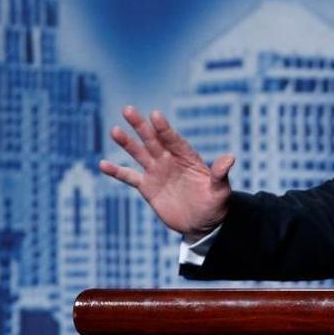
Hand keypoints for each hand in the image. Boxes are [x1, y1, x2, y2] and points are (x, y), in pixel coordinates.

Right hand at [99, 106, 234, 238]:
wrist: (202, 224)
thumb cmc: (215, 205)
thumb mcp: (220, 191)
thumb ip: (221, 175)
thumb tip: (230, 158)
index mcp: (187, 158)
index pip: (174, 140)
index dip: (165, 129)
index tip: (155, 115)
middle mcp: (170, 161)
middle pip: (153, 140)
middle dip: (141, 126)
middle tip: (128, 110)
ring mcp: (157, 172)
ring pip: (139, 154)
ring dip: (127, 143)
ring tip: (115, 131)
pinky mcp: (147, 187)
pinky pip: (130, 177)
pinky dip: (117, 172)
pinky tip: (103, 165)